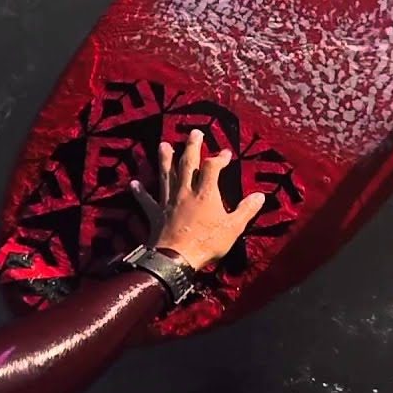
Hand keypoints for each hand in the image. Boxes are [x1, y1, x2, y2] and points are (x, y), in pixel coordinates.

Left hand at [129, 129, 265, 270]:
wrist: (176, 259)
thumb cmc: (207, 243)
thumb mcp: (233, 228)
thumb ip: (246, 210)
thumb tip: (260, 196)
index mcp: (206, 194)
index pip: (212, 167)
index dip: (219, 157)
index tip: (225, 153)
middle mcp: (186, 192)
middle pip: (187, 164)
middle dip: (191, 147)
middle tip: (194, 132)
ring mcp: (169, 202)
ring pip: (166, 176)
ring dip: (164, 160)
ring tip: (163, 145)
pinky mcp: (156, 215)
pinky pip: (147, 201)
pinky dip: (140, 192)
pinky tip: (133, 183)